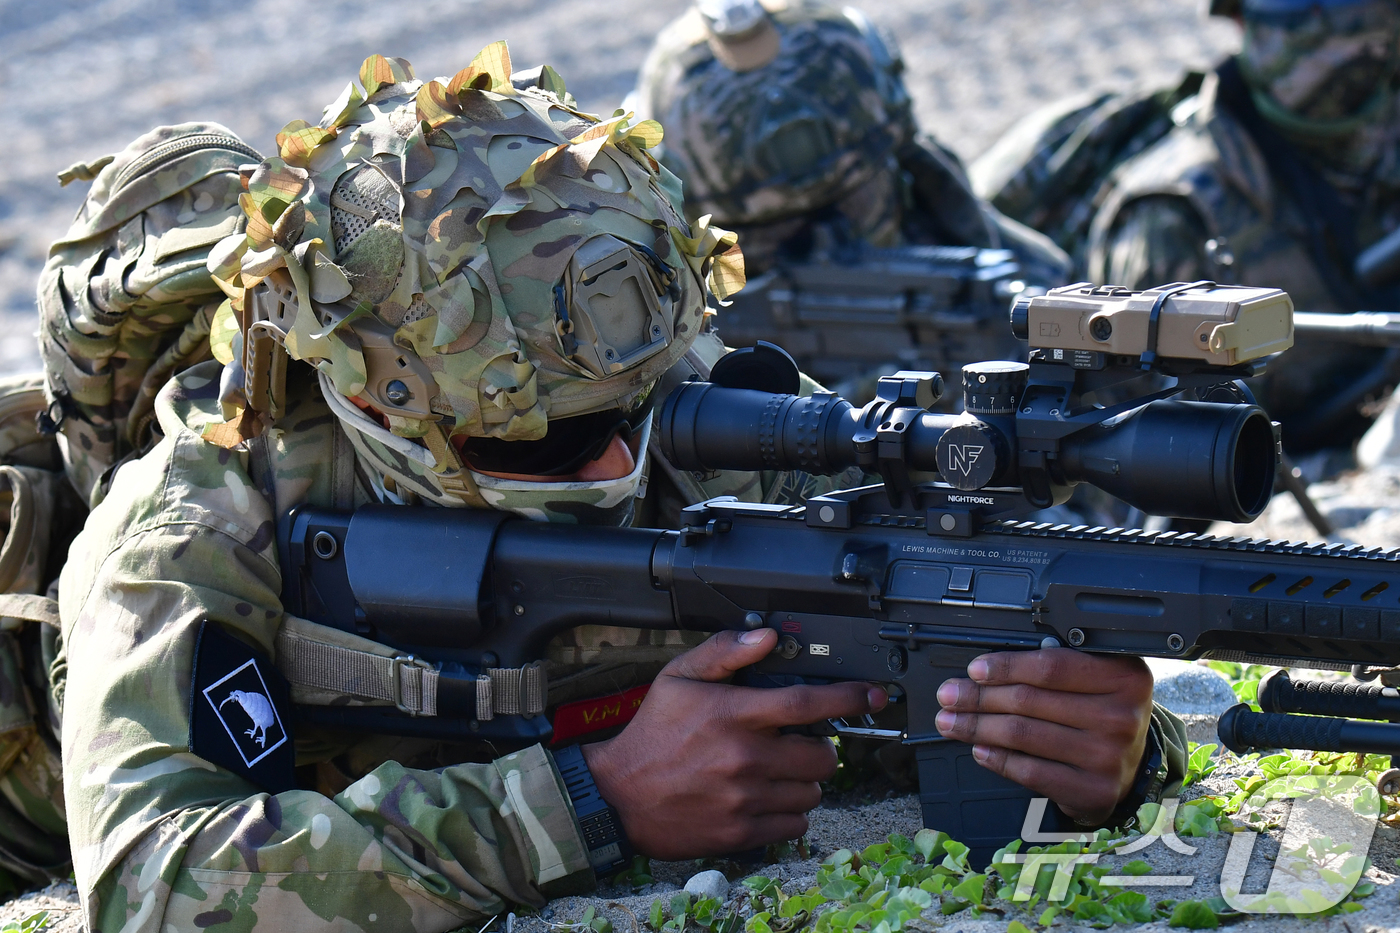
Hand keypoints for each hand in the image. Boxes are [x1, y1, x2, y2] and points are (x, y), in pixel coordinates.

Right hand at [581, 629, 886, 858]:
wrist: (618, 797)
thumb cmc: (651, 735)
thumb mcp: (676, 678)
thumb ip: (723, 653)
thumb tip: (766, 638)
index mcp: (735, 714)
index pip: (808, 703)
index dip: (849, 698)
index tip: (871, 696)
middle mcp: (746, 757)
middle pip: (822, 756)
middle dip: (819, 749)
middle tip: (798, 746)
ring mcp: (746, 798)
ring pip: (813, 793)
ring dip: (804, 783)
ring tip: (776, 774)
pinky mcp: (742, 832)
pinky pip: (795, 825)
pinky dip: (790, 814)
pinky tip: (766, 800)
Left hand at [934, 648, 1152, 824]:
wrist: (1130, 766)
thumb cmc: (1101, 712)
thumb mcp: (1095, 679)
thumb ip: (1053, 667)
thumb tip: (983, 671)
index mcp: (1123, 677)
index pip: (1051, 667)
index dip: (1005, 667)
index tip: (974, 670)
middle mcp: (1121, 716)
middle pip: (1030, 701)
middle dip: (979, 697)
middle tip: (949, 696)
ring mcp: (1109, 757)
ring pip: (1023, 735)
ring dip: (977, 727)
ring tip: (951, 722)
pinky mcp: (1093, 790)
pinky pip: (1030, 771)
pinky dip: (997, 759)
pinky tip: (979, 749)